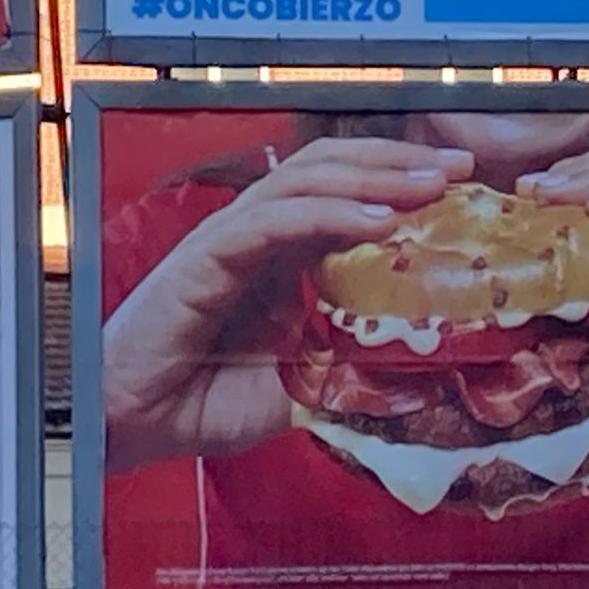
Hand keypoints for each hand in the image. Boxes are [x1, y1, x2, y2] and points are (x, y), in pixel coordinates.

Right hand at [103, 137, 472, 470]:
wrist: (129, 425)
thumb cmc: (203, 403)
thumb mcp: (301, 389)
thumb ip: (351, 374)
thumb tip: (424, 378)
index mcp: (281, 256)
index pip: (345, 194)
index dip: (400, 183)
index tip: (460, 189)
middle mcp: (257, 236)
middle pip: (331, 169)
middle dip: (397, 163)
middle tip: (458, 172)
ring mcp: (229, 241)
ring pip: (305, 182)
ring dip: (372, 179)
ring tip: (427, 189)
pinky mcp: (205, 258)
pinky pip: (273, 222)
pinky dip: (329, 216)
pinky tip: (376, 223)